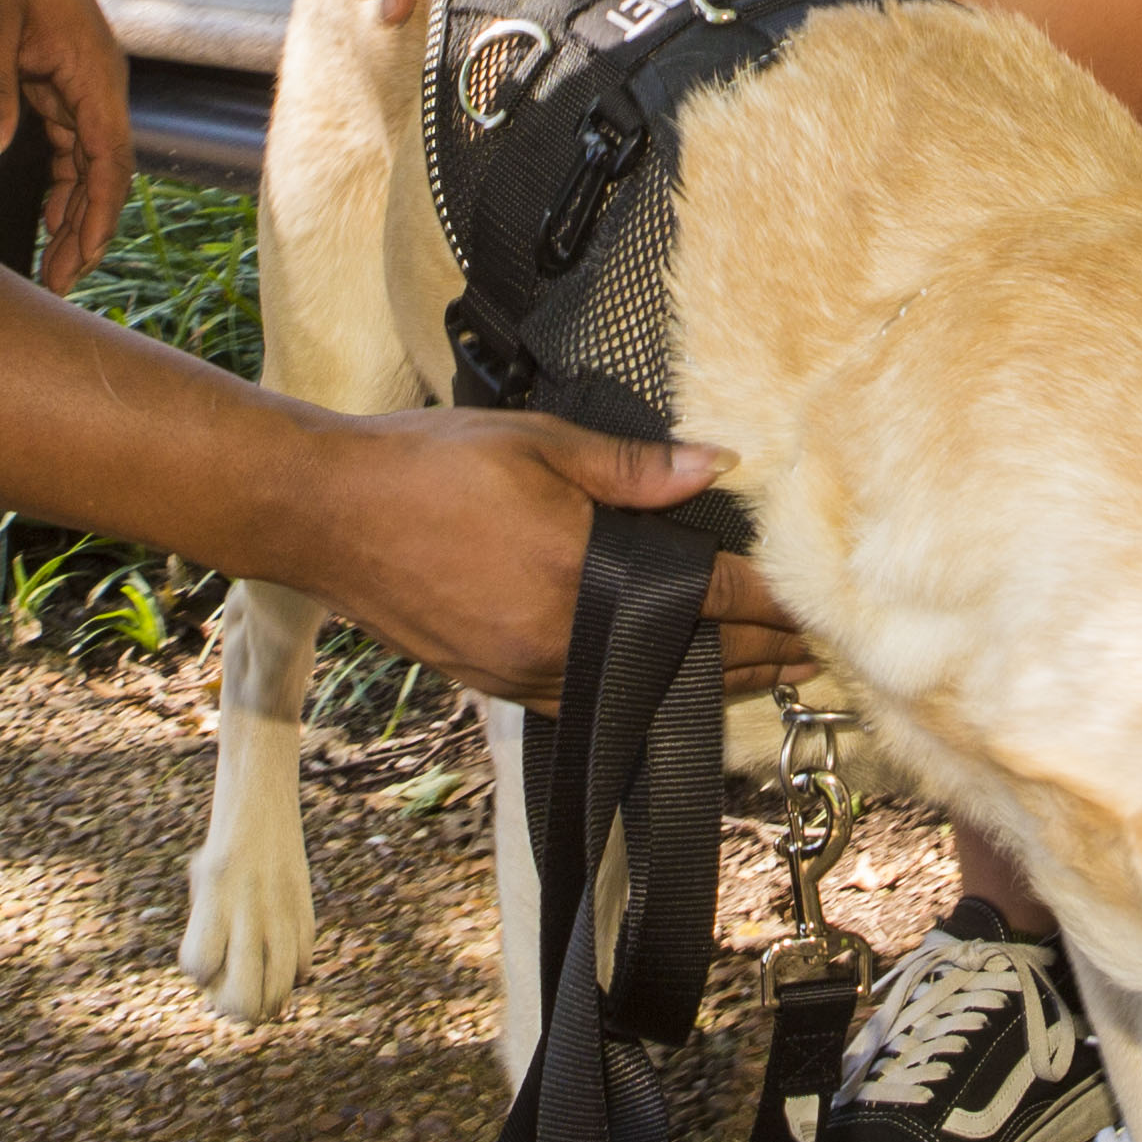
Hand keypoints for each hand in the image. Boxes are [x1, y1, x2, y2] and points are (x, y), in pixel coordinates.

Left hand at [0, 0, 131, 289]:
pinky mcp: (53, 82)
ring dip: (75, 213)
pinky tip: (48, 215)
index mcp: (92, 67)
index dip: (100, 214)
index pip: (110, 157)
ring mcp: (77, 82)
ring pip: (87, 163)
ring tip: (53, 265)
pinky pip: (68, 145)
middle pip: (104, 171)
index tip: (82, 261)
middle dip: (88, 230)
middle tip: (58, 282)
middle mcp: (95, 80)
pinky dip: (62, 183)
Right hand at [298, 413, 805, 704]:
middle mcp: (560, 642)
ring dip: (702, 683)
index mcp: (582, 577)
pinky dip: (635, 692)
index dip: (769, 606)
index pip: (706, 600)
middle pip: (685, 662)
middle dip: (755, 659)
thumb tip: (718, 465)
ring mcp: (523, 672)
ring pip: (639, 690)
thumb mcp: (540, 442)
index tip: (816, 611)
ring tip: (759, 676)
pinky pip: (584, 699)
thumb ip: (635, 467)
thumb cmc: (428, 464)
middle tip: (812, 656)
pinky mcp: (492, 684)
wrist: (324, 513)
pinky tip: (660, 683)